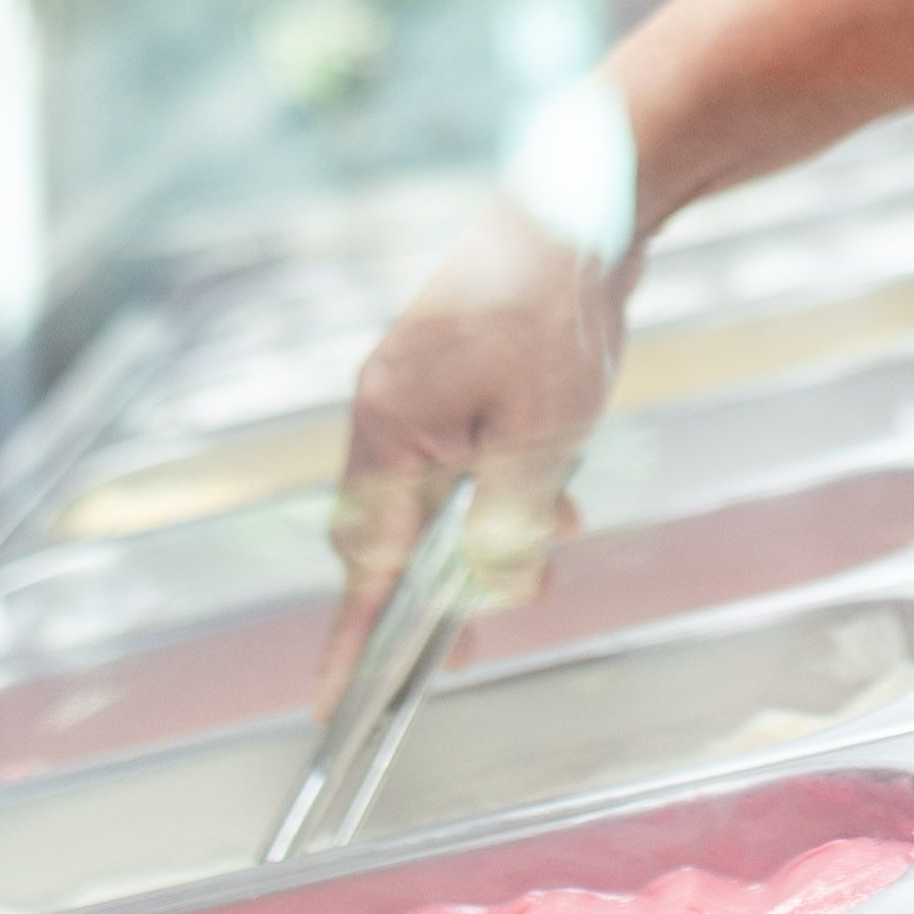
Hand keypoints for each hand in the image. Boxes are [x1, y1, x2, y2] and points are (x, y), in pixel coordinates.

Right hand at [318, 192, 636, 712]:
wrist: (583, 207)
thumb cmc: (552, 314)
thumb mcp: (541, 439)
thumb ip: (508, 524)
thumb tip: (493, 591)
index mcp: (388, 430)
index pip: (362, 562)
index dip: (351, 640)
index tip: (331, 707)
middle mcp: (388, 414)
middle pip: (399, 539)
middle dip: (447, 587)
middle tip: (482, 636)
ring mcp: (422, 395)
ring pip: (444, 502)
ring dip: (496, 531)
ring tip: (557, 530)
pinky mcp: (460, 380)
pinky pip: (469, 461)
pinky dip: (509, 488)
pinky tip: (560, 490)